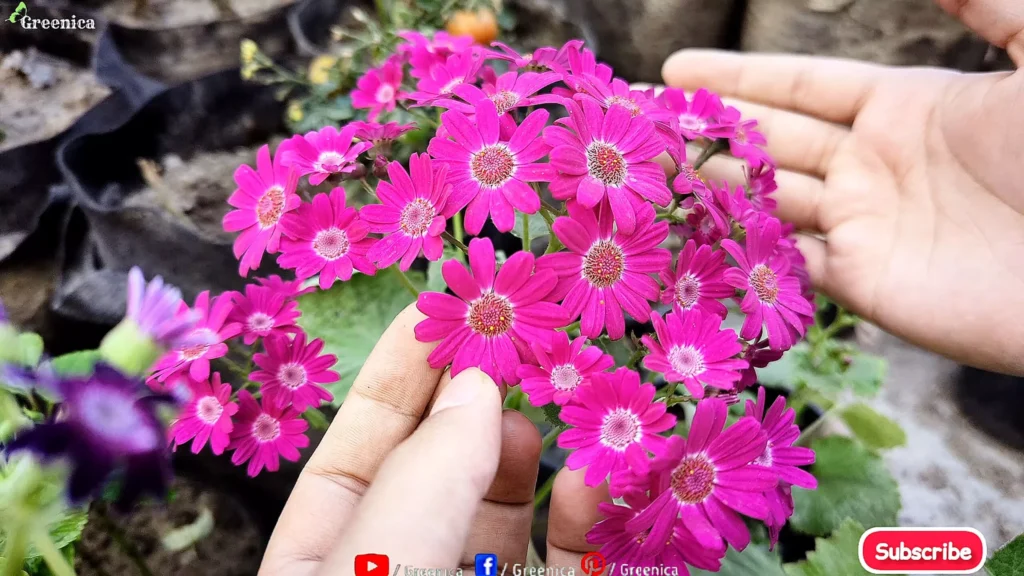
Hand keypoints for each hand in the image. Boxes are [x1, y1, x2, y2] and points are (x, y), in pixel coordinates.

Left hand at [258, 305, 609, 574]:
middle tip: (513, 325)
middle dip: (475, 394)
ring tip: (555, 385)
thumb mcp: (376, 570)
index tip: (440, 302)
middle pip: (437, 465)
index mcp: (325, 560)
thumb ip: (422, 484)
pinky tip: (594, 470)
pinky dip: (586, 511)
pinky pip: (568, 557)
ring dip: (531, 442)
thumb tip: (475, 385)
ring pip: (504, 504)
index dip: (396, 372)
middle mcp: (397, 564)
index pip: (356, 451)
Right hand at [661, 0, 1023, 374]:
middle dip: (704, 127)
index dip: (737, 78)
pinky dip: (738, 245)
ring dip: (707, 183)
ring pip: (764, 199)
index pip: (799, 88)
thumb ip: (988, 6)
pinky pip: (783, 261)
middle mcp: (870, 167)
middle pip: (767, 140)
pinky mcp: (862, 285)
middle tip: (639, 121)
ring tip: (646, 170)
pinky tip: (690, 229)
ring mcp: (862, 228)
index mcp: (905, 109)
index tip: (676, 70)